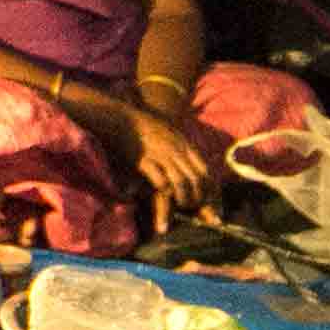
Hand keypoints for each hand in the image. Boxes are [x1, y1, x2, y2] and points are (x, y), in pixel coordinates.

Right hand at [118, 91, 221, 224]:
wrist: (119, 117)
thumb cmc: (140, 125)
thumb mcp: (166, 131)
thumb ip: (178, 145)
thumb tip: (190, 162)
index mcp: (182, 144)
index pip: (204, 170)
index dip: (209, 189)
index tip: (209, 203)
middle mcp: (175, 150)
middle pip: (196, 179)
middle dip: (200, 199)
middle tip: (197, 211)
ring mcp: (161, 155)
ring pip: (182, 183)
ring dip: (185, 199)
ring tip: (182, 208)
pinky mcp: (144, 162)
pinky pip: (161, 184)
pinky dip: (165, 200)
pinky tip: (163, 208)